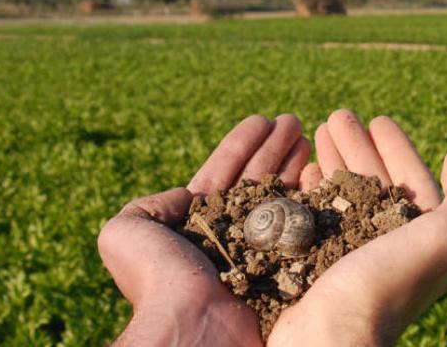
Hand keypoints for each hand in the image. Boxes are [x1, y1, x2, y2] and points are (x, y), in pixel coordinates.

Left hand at [98, 114, 310, 346]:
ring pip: (280, 197)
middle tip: (294, 121)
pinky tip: (320, 172)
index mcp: (195, 225)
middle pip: (257, 180)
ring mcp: (259, 250)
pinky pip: (300, 225)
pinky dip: (310, 196)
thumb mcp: (126, 231)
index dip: (242, 145)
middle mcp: (229, 236)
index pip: (223, 174)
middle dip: (274, 148)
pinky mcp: (285, 267)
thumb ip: (150, 205)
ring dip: (293, 163)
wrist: (190, 325)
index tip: (263, 120)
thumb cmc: (157, 278)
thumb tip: (186, 195)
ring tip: (307, 135)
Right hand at [269, 109, 446, 346]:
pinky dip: (311, 188)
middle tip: (337, 115)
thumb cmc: (386, 286)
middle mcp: (388, 247)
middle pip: (373, 183)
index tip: (377, 119)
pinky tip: (303, 169)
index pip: (411, 181)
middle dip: (358, 147)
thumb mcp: (444, 239)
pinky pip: (316, 214)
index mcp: (421, 241)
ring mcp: (351, 254)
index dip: (396, 148)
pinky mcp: (317, 261)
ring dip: (333, 160)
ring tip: (317, 131)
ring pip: (343, 194)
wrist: (328, 338)